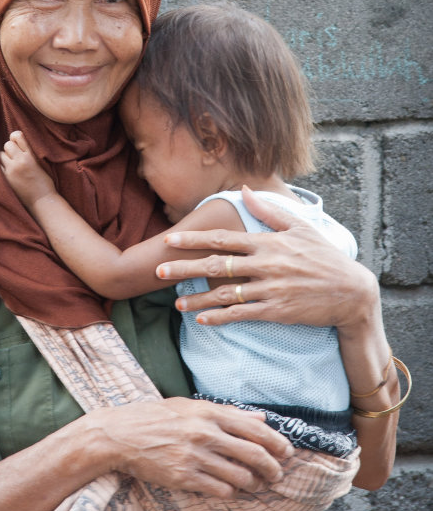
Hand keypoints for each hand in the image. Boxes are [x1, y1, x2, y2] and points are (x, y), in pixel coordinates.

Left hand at [0, 131, 55, 208]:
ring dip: (4, 158)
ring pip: (0, 155)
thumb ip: (30, 152)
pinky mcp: (6, 179)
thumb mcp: (41, 162)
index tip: (17, 143)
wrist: (42, 200)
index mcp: (31, 155)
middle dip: (10, 149)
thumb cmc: (44, 182)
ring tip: (11, 165)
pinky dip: (1, 168)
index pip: (17, 136)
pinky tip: (8, 172)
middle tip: (15, 157)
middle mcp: (20, 160)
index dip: (15, 138)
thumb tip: (15, 139)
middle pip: (7, 145)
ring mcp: (12, 170)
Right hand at [90, 396, 293, 499]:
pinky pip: (220, 491)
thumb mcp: (191, 407)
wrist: (121, 435)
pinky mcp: (184, 478)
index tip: (287, 452)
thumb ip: (227, 412)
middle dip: (272, 468)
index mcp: (209, 413)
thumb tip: (260, 416)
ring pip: (240, 477)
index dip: (277, 443)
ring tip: (254, 485)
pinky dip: (230, 493)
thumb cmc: (156, 417)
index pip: (256, 428)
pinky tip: (229, 490)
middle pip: (254, 455)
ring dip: (253, 484)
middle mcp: (205, 434)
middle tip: (276, 475)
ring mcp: (195, 457)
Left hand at [157, 185, 378, 329]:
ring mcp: (270, 289)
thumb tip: (243, 189)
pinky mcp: (277, 311)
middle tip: (158, 271)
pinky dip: (221, 318)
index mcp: (268, 243)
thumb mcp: (301, 227)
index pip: (223, 239)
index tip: (170, 241)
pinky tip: (202, 321)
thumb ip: (268, 210)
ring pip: (225, 295)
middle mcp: (265, 265)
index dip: (194, 240)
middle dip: (184, 268)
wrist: (351, 291)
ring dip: (198, 300)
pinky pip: (243, 315)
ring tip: (176, 303)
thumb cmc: (325, 256)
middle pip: (216, 266)